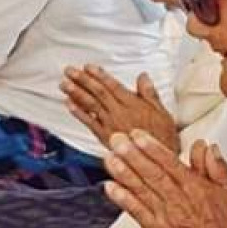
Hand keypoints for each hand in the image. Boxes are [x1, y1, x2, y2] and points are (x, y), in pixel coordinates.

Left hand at [62, 64, 176, 150]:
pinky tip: (69, 104)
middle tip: (69, 71)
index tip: (88, 67)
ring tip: (64, 84)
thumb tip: (143, 77)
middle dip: (82, 80)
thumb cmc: (161, 137)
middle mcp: (119, 112)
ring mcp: (110, 125)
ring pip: (90, 105)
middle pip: (97, 92)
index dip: (99, 75)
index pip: (112, 85)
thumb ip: (149, 93)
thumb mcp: (161, 111)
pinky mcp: (105, 137)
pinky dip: (78, 113)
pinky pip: (89, 123)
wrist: (156, 160)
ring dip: (76, 93)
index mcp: (132, 104)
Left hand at [102, 133, 226, 227]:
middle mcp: (178, 201)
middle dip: (132, 155)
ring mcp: (165, 216)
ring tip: (109, 158)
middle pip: (151, 174)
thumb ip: (216, 167)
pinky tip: (111, 187)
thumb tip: (206, 147)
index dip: (152, 147)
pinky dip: (123, 199)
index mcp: (195, 188)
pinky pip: (137, 212)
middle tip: (117, 140)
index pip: (170, 163)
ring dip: (123, 173)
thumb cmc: (225, 227)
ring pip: (141, 191)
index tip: (137, 135)